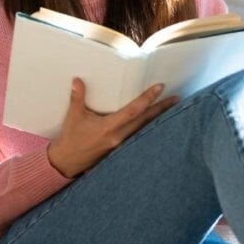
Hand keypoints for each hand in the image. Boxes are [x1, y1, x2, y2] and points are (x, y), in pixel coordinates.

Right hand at [46, 78, 178, 177]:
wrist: (67, 162)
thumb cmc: (71, 139)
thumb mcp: (73, 117)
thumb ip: (77, 98)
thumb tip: (78, 80)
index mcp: (109, 128)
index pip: (133, 110)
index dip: (147, 99)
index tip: (159, 88)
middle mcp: (118, 137)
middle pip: (145, 120)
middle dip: (161, 109)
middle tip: (175, 98)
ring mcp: (121, 145)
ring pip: (144, 129)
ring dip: (157, 118)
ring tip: (170, 108)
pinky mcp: (120, 148)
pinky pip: (138, 136)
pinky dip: (147, 127)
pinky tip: (155, 122)